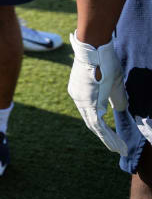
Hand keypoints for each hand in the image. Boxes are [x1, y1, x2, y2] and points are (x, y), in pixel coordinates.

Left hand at [68, 32, 128, 153]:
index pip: (91, 113)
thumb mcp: (112, 81)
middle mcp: (78, 98)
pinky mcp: (88, 103)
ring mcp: (81, 101)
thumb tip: (118, 109)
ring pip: (95, 126)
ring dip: (109, 140)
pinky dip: (108, 136)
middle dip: (105, 137)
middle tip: (117, 148)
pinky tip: (118, 145)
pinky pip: (98, 125)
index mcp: (81, 92)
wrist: (94, 48)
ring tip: (120, 150)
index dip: (101, 126)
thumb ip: (113, 97)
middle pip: (91, 123)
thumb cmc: (104, 60)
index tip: (111, 135)